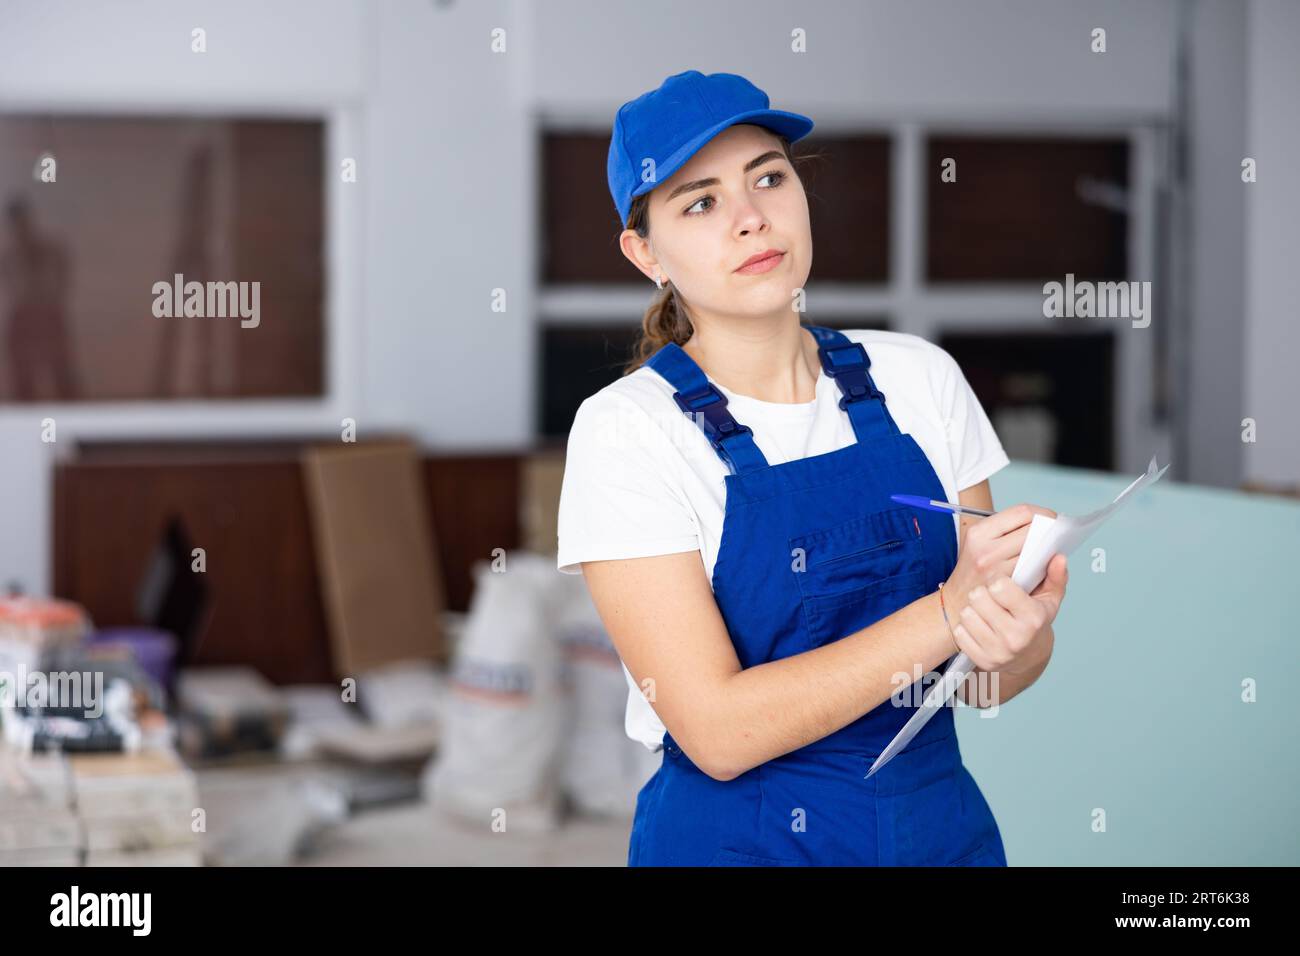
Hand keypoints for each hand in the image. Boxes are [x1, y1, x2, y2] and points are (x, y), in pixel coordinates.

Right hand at [942, 502, 1056, 627]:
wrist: (959, 601)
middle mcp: (985, 550)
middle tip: (1054, 535)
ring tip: (1046, 550)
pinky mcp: (1006, 588)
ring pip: (1037, 552)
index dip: (1042, 513)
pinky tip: (1039, 567)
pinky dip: (1042, 567)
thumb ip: (1010, 529)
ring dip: (1048, 550)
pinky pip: (1035, 572)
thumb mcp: (980, 541)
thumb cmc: (974, 569)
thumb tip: (1048, 522)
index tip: (1050, 519)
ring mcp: (996, 571)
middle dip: (1049, 531)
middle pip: (1033, 531)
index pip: (1021, 512)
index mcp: (979, 532)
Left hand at [952, 553, 1068, 674]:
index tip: (1001, 584)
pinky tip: (979, 627)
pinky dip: (966, 628)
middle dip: (982, 593)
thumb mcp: (1049, 599)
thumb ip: (1055, 576)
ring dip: (972, 610)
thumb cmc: (1036, 621)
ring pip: (966, 614)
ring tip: (984, 612)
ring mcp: (998, 652)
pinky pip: (960, 633)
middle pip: (978, 597)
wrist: (1028, 656)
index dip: (998, 581)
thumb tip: (1058, 558)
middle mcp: (1016, 637)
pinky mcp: (983, 661)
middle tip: (989, 597)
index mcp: (1033, 618)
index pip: (999, 586)